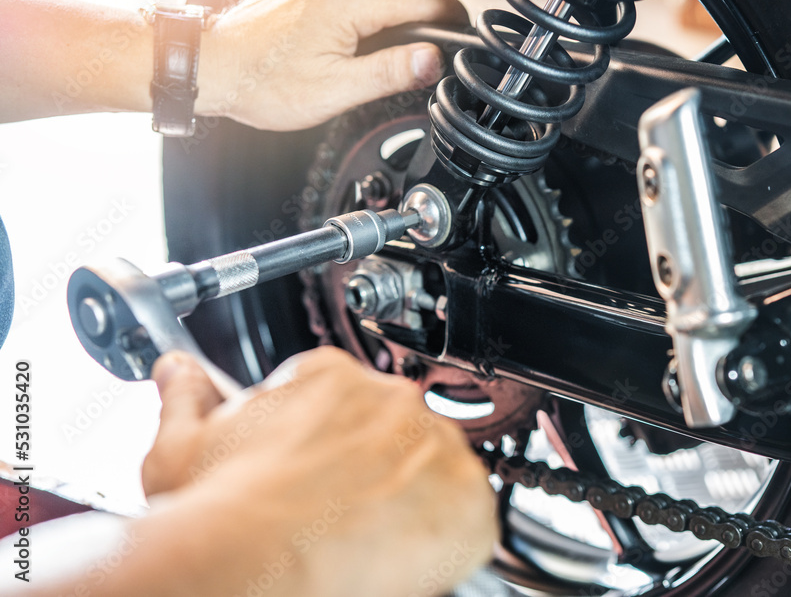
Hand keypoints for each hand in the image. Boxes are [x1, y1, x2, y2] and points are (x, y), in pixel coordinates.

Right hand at [140, 347, 496, 596]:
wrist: (252, 563)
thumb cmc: (218, 512)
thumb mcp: (183, 444)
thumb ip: (187, 396)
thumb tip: (177, 371)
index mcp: (331, 375)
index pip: (346, 399)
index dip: (331, 443)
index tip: (320, 472)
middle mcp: (392, 399)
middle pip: (393, 434)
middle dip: (372, 468)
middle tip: (337, 510)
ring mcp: (437, 446)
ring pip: (433, 472)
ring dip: (409, 500)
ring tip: (363, 536)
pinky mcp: (469, 501)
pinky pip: (469, 515)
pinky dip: (445, 537)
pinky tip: (399, 553)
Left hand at [197, 0, 467, 130]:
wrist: (209, 68)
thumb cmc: (263, 83)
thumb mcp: (336, 91)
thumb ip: (389, 72)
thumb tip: (431, 60)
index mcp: (348, 6)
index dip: (450, 15)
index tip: (463, 29)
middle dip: (428, 7)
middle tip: (439, 36)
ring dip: (397, 1)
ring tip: (405, 34)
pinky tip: (362, 26)